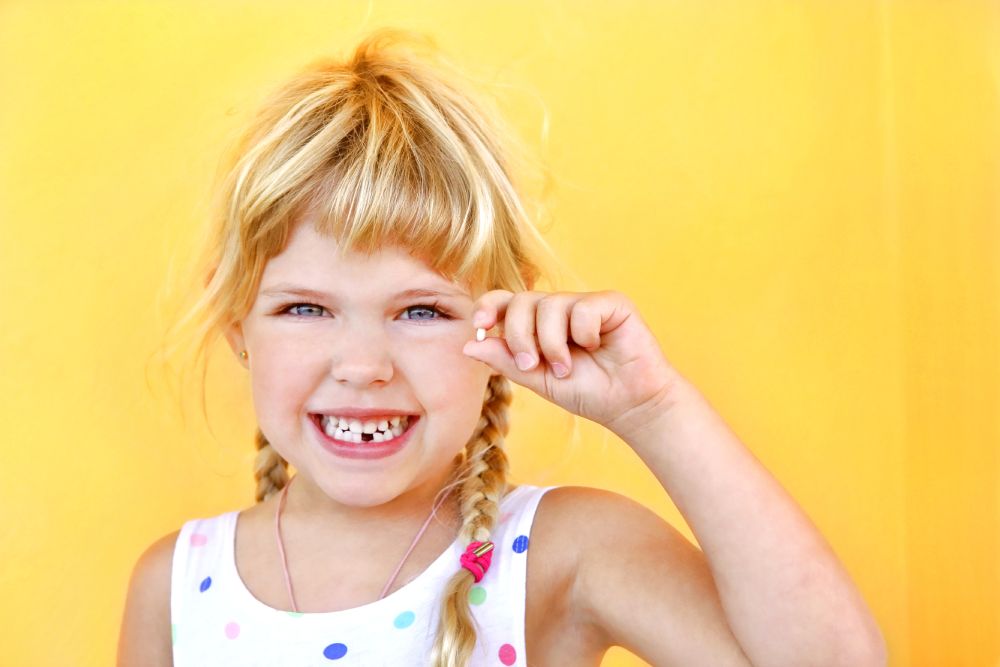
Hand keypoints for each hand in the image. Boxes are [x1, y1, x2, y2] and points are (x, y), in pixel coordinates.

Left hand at [461, 289, 686, 441]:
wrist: (629, 405)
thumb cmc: (587, 392)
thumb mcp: (539, 380)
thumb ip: (506, 361)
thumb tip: (468, 345)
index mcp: (537, 324)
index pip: (505, 301)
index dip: (489, 307)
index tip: (481, 326)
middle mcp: (559, 309)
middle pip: (521, 301)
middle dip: (519, 335)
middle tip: (532, 364)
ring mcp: (584, 303)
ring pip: (549, 304)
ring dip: (552, 343)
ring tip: (568, 366)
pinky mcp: (611, 303)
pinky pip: (582, 308)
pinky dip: (583, 334)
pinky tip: (597, 346)